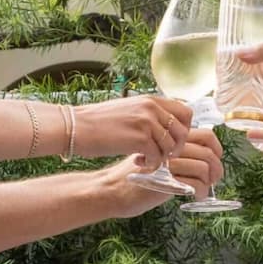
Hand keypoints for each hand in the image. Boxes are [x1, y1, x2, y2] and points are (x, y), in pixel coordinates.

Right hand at [75, 96, 193, 168]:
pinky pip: (158, 156)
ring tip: (146, 159)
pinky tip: (137, 162)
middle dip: (176, 147)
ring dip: (162, 157)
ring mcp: (147, 122)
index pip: (186, 112)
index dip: (183, 129)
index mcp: (151, 99)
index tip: (172, 140)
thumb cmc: (98, 121)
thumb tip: (164, 123)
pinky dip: (151, 164)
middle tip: (163, 154)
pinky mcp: (139, 139)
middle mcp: (152, 108)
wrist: (76, 126)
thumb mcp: (128, 109)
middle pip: (183, 130)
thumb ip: (148, 113)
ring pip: (171, 146)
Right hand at [103, 128, 224, 216]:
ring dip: (210, 180)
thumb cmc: (129, 175)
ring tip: (204, 190)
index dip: (216, 147)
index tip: (215, 160)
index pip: (204, 133)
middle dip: (217, 165)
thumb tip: (196, 156)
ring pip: (204, 164)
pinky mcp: (166, 177)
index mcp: (167, 134)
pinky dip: (201, 192)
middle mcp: (170, 143)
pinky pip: (195, 183)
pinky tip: (195, 197)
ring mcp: (168, 160)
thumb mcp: (149, 155)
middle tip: (215, 178)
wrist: (109, 188)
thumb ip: (169, 151)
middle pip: (208, 147)